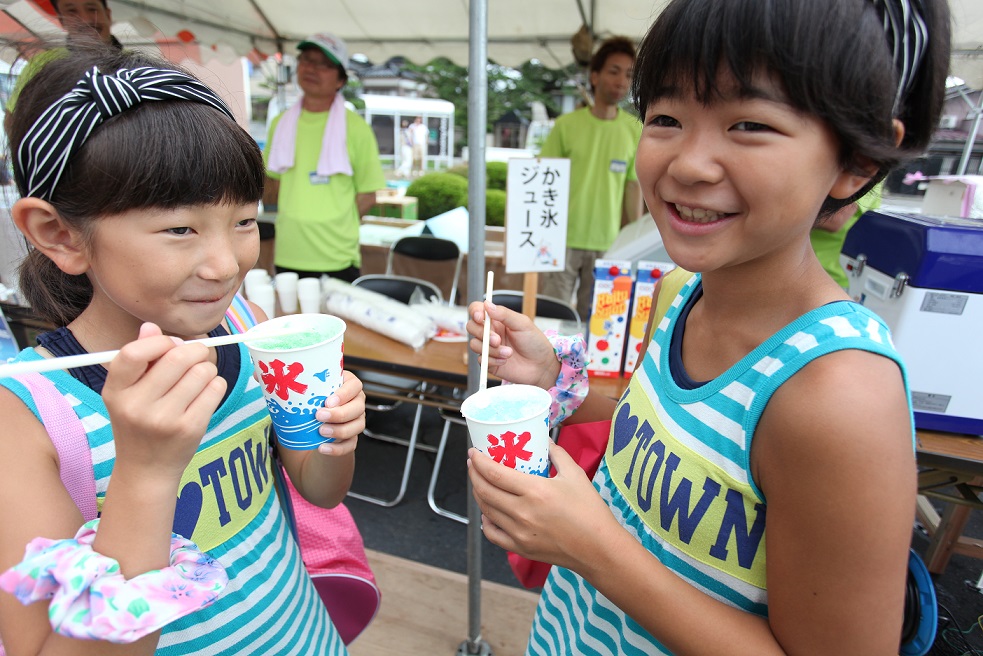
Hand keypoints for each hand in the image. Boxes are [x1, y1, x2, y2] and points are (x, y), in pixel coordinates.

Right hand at [102, 322, 226, 484]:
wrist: (146, 468)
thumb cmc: (138, 422)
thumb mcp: (127, 392)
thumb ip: (139, 358)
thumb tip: (151, 327)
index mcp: (116, 392)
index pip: (133, 353)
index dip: (159, 341)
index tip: (170, 345)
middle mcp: (137, 406)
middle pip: (177, 358)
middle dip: (194, 350)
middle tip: (196, 354)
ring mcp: (165, 419)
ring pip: (202, 371)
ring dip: (206, 369)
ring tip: (197, 379)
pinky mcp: (190, 428)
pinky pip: (216, 388)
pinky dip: (216, 385)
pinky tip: (204, 394)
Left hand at [313, 369, 363, 456]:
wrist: (313, 426)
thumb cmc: (312, 403)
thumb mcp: (311, 392)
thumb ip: (306, 389)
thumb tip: (284, 387)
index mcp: (349, 386)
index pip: (355, 386)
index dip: (344, 393)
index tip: (327, 401)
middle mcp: (357, 403)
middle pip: (358, 407)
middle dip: (339, 413)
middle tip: (319, 416)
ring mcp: (357, 421)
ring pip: (357, 426)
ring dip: (339, 430)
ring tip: (321, 431)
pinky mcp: (352, 438)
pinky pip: (350, 444)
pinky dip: (337, 448)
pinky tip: (322, 448)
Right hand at [466, 300, 559, 388]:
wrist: (541, 366)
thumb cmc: (535, 343)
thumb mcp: (523, 324)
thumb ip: (505, 314)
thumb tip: (487, 304)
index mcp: (497, 320)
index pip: (477, 310)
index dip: (475, 312)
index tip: (480, 317)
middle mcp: (490, 332)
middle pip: (471, 327)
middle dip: (483, 334)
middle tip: (498, 340)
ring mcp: (488, 347)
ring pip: (475, 344)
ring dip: (491, 350)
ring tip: (509, 353)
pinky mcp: (489, 363)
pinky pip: (481, 360)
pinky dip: (493, 360)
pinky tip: (506, 361)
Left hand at [467, 442, 616, 571]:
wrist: (598, 549)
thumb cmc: (590, 511)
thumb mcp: (575, 475)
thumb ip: (557, 454)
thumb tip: (544, 441)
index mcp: (535, 491)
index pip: (494, 473)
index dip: (478, 461)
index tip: (473, 453)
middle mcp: (522, 512)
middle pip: (485, 491)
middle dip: (474, 474)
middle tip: (474, 464)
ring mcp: (519, 533)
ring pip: (486, 510)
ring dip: (479, 494)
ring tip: (480, 483)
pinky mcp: (520, 548)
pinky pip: (492, 534)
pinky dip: (486, 521)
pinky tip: (488, 512)